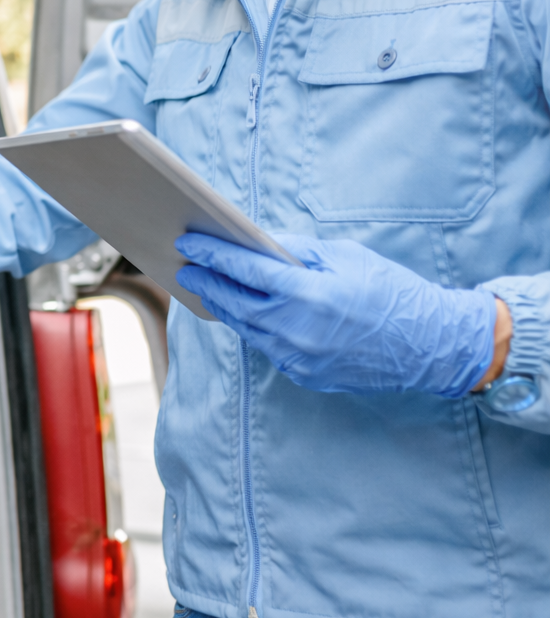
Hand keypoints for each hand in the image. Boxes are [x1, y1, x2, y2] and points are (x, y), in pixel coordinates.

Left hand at [175, 233, 497, 396]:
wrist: (432, 345)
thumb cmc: (392, 292)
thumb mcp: (346, 256)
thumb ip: (297, 251)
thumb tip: (258, 244)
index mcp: (308, 293)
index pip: (245, 271)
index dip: (213, 256)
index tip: (189, 244)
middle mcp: (297, 328)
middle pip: (235, 303)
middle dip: (207, 283)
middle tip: (186, 268)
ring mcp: (300, 356)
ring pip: (247, 329)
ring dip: (224, 307)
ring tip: (206, 289)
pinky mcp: (306, 373)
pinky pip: (268, 347)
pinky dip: (252, 328)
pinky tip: (241, 313)